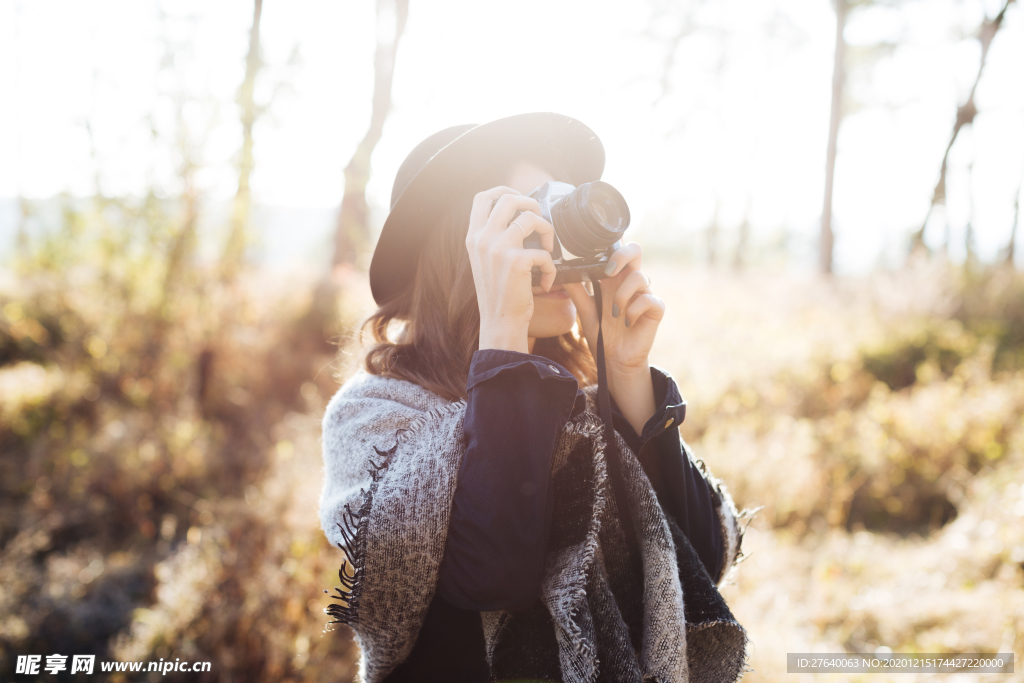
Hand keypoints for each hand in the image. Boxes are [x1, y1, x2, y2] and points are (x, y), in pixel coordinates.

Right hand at [465, 186, 557, 352]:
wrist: (499, 323)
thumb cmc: (498, 295)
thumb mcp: (485, 262)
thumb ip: (493, 239)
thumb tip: (518, 218)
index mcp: (473, 237)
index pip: (482, 197)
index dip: (503, 190)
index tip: (519, 198)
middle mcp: (482, 239)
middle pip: (509, 198)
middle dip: (531, 203)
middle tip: (539, 220)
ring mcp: (498, 248)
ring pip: (531, 217)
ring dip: (547, 231)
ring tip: (547, 250)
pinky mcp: (516, 261)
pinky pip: (544, 251)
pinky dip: (551, 267)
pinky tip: (545, 282)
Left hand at [563, 242, 664, 433]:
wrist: (615, 361)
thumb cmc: (602, 335)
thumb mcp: (585, 312)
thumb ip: (577, 292)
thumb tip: (563, 273)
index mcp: (614, 280)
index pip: (617, 252)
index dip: (613, 242)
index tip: (597, 247)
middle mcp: (630, 283)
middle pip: (635, 251)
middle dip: (622, 254)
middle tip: (608, 271)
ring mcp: (644, 295)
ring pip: (640, 276)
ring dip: (622, 294)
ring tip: (613, 313)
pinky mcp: (655, 309)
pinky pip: (648, 299)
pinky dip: (633, 310)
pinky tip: (626, 322)